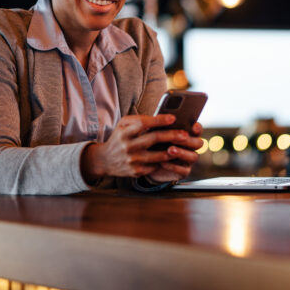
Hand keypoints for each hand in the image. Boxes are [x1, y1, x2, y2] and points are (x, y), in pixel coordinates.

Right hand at [81, 116, 202, 181]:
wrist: (104, 160)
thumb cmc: (119, 138)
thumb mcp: (123, 125)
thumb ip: (139, 119)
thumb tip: (161, 117)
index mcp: (124, 132)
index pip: (143, 124)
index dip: (159, 120)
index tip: (173, 117)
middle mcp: (127, 146)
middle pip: (154, 139)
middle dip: (172, 135)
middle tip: (185, 134)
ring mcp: (132, 160)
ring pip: (158, 156)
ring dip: (173, 151)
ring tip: (183, 146)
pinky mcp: (136, 172)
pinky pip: (155, 166)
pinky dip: (164, 162)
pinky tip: (173, 158)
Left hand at [146, 122, 203, 183]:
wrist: (150, 162)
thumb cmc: (155, 143)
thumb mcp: (157, 133)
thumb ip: (162, 126)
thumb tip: (159, 117)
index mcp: (188, 135)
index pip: (197, 130)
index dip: (197, 128)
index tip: (193, 126)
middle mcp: (191, 147)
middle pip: (199, 143)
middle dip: (188, 140)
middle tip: (175, 138)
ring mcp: (188, 160)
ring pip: (193, 156)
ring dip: (181, 153)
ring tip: (170, 150)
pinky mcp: (183, 172)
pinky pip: (183, 170)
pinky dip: (173, 166)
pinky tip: (163, 162)